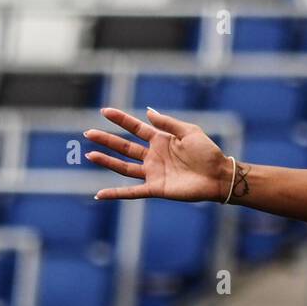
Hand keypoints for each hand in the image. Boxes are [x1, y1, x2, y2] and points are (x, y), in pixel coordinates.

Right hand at [84, 107, 230, 202]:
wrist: (218, 175)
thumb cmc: (207, 152)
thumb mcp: (189, 131)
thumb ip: (167, 123)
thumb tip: (148, 111)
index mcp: (161, 140)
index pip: (136, 128)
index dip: (121, 120)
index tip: (104, 111)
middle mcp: (153, 156)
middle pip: (124, 146)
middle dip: (107, 140)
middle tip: (88, 133)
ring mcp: (152, 172)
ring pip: (124, 167)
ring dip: (107, 161)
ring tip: (90, 155)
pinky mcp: (155, 188)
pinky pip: (131, 192)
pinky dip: (115, 193)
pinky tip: (100, 194)